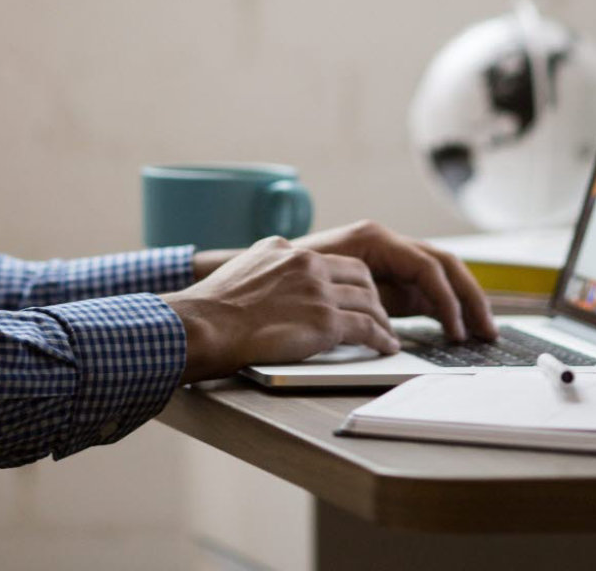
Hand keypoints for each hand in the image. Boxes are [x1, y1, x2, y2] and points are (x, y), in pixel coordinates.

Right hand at [164, 235, 400, 381]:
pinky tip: (386, 346)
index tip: (355, 292)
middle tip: (377, 312)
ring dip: (381, 320)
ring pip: (367, 302)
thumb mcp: (244, 267)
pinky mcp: (326, 322)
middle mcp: (306, 263)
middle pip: (359, 275)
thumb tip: (278, 280)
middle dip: (371, 295)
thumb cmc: (216, 306)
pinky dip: (382, 338)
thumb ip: (269, 267)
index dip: (348, 279)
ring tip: (386, 333)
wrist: (208, 324)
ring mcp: (318, 292)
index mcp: (285, 249)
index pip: (330, 260)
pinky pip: (367, 329)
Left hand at [294, 220, 496, 342]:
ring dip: (464, 301)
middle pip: (443, 265)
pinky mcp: (389, 277)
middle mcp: (386, 244)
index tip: (458, 330)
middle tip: (488, 332)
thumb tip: (400, 326)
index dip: (448, 298)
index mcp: (374, 239)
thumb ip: (370, 302)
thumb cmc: (296, 283)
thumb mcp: (333, 290)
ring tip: (482, 333)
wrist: (268, 284)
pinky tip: (457, 331)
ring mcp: (390, 259)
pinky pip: (426, 288)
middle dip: (469, 297)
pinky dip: (445, 307)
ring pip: (440, 275)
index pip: (427, 265)